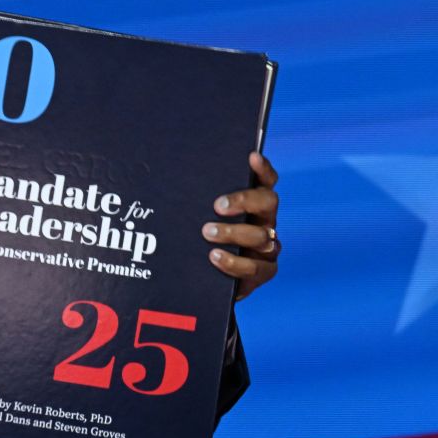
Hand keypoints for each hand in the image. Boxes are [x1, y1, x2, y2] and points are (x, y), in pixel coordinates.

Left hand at [202, 151, 280, 301]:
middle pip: (269, 202)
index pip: (265, 181)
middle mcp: (265, 221)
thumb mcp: (195, 216)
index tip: (251, 157)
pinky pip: (256, 268)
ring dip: (233, 233)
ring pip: (261, 236)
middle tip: (217, 206)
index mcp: (253, 204)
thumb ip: (193, 199)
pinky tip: (215, 257)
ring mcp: (267, 247)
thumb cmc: (197, 239)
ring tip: (207, 233)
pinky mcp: (263, 271)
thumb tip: (168, 173)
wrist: (200, 280)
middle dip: (244, 200)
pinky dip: (234, 262)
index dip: (262, 168)